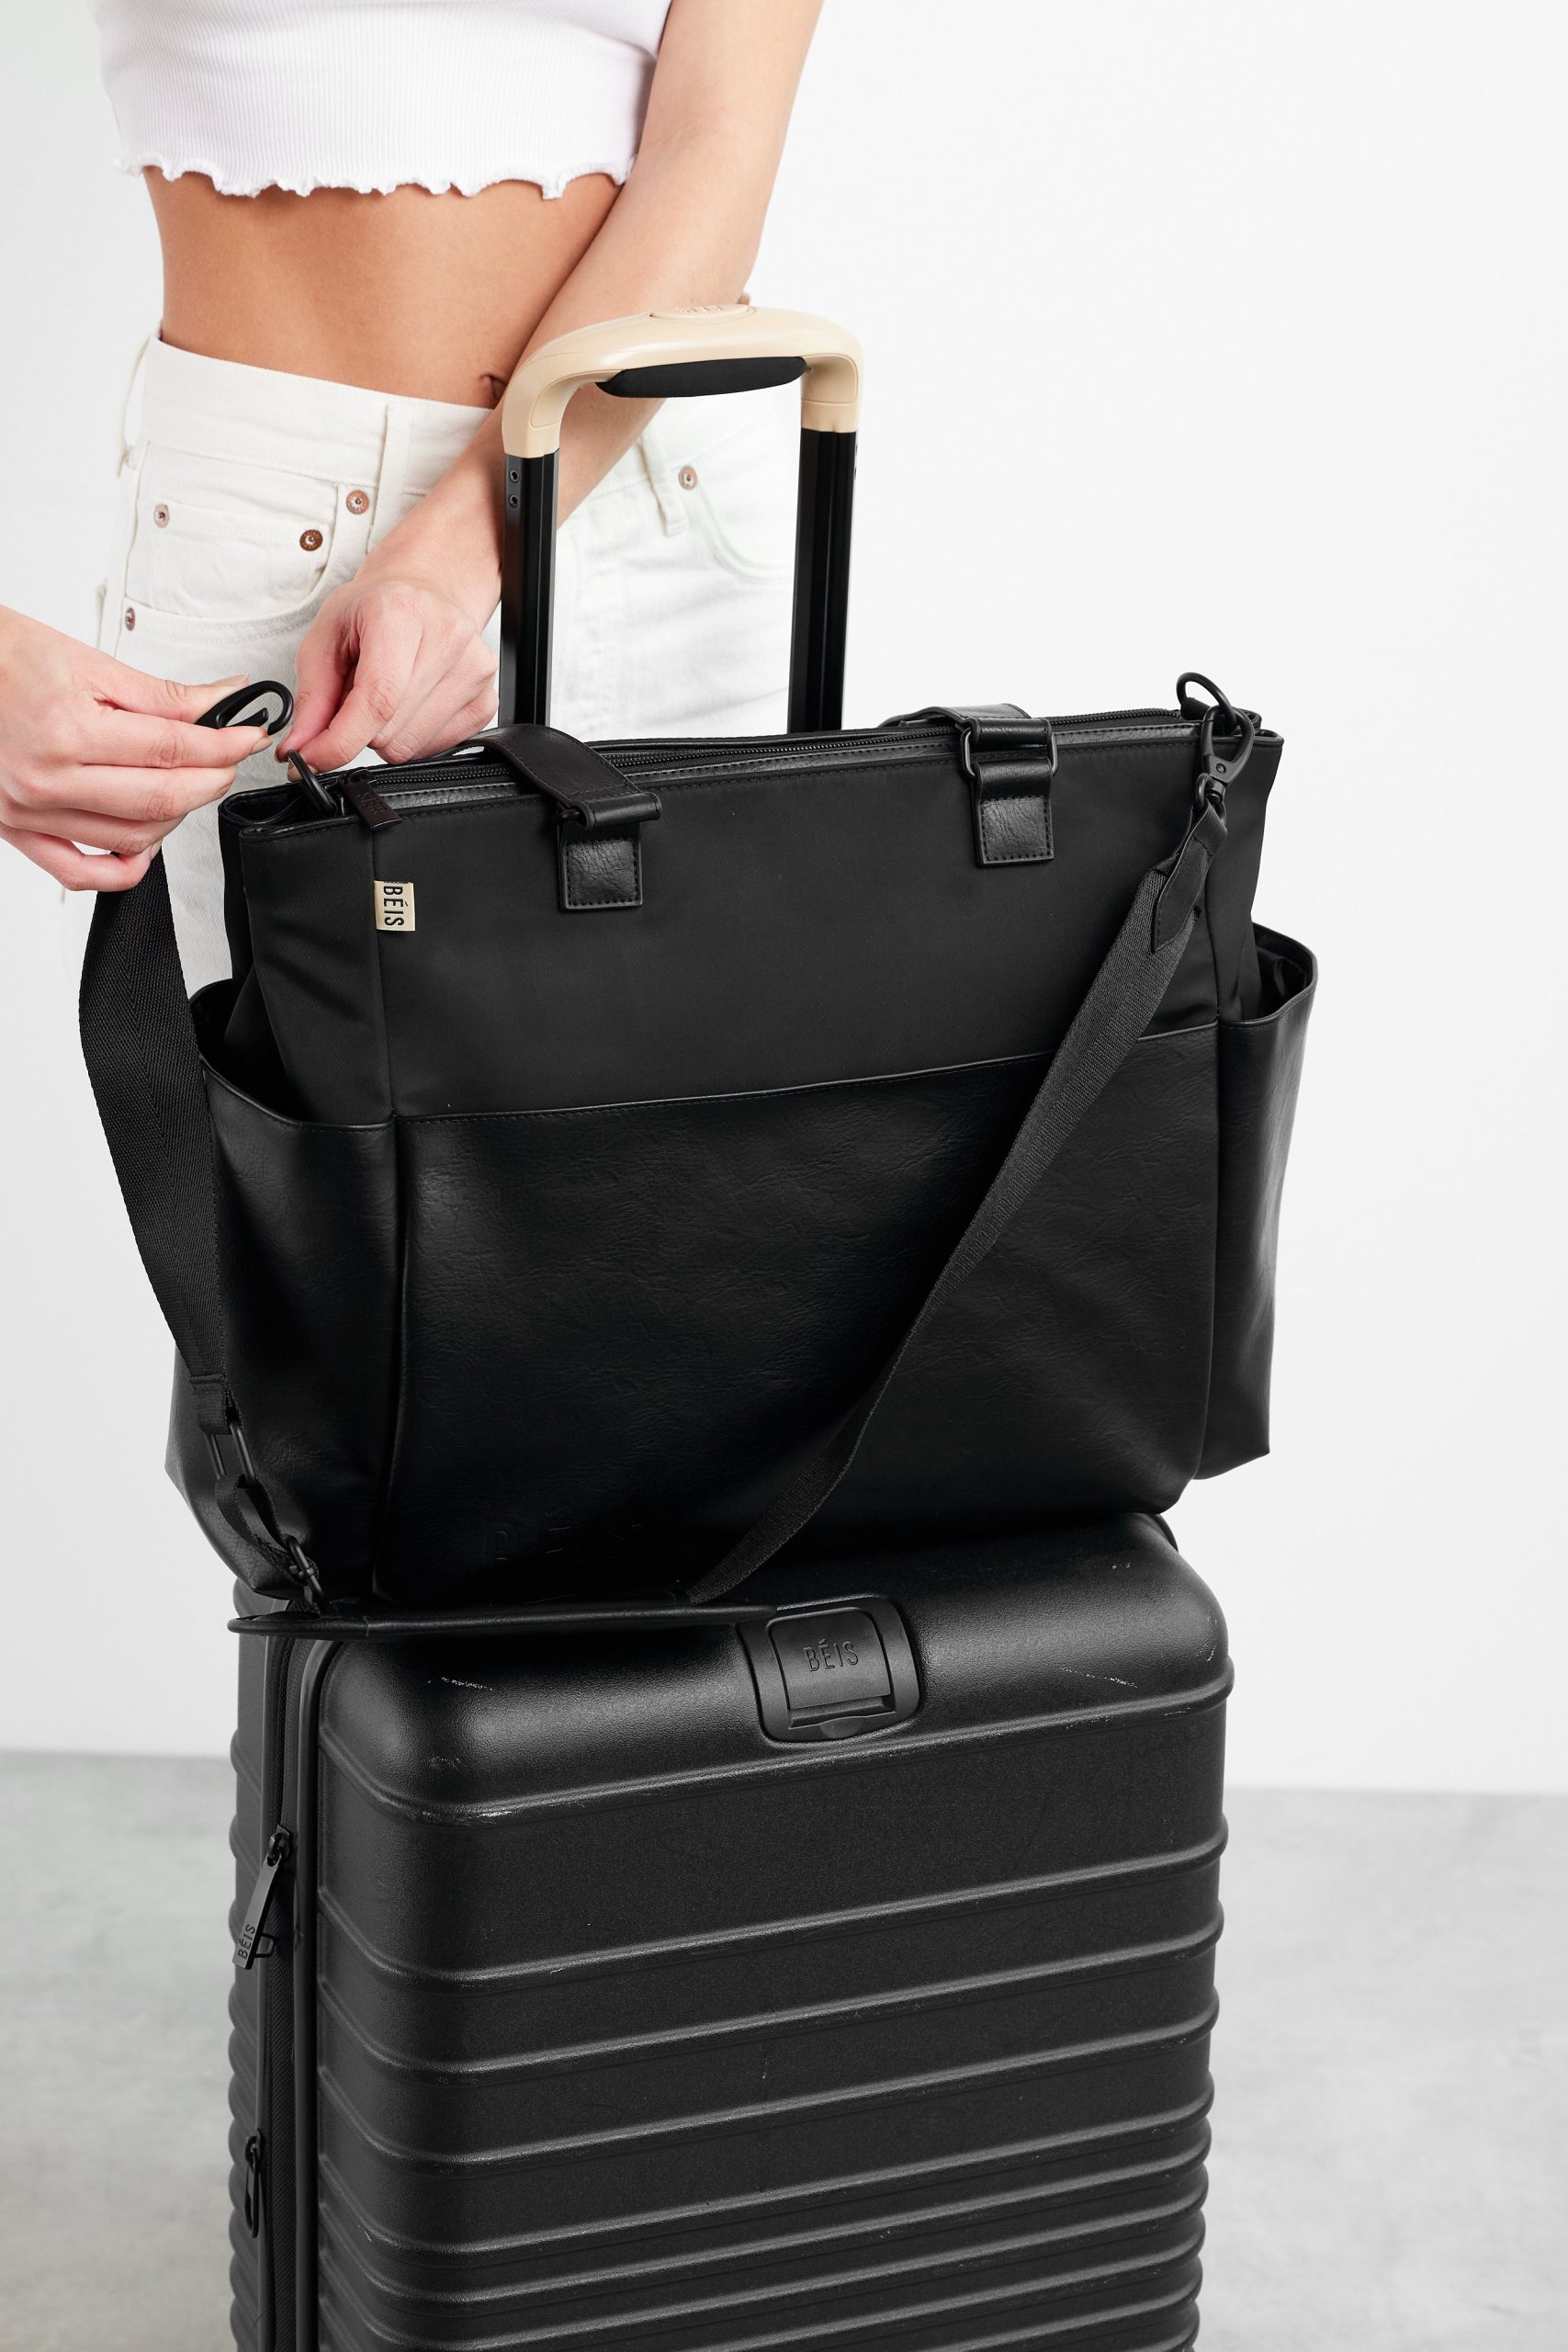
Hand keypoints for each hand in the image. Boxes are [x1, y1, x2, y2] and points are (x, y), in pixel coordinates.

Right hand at [0, 608, 275, 892]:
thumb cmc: (6, 659)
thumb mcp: (89, 664)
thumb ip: (162, 696)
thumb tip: (223, 701)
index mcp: (66, 731)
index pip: (172, 751)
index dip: (223, 745)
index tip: (247, 736)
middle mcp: (46, 779)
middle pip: (161, 799)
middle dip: (211, 780)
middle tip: (227, 759)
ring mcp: (29, 812)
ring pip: (133, 839)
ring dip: (176, 817)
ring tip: (185, 786)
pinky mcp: (16, 830)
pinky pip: (79, 874)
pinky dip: (122, 869)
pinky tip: (143, 845)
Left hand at [284, 560, 497, 773]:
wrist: (426, 591)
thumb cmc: (377, 609)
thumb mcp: (327, 636)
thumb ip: (312, 697)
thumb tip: (303, 746)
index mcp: (403, 612)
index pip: (377, 700)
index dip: (340, 741)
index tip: (313, 757)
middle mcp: (448, 638)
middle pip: (391, 731)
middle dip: (360, 729)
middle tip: (358, 695)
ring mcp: (475, 671)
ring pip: (411, 747)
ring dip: (386, 734)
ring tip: (387, 695)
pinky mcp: (487, 699)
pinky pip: (436, 749)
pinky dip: (413, 737)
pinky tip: (410, 704)